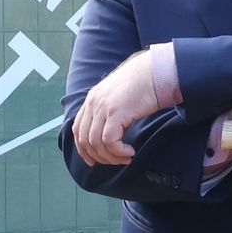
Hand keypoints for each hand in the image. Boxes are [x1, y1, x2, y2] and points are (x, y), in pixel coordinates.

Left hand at [69, 44, 172, 165]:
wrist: (154, 71)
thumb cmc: (142, 84)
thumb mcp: (118, 97)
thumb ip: (109, 111)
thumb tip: (110, 134)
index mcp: (92, 99)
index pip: (77, 129)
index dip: (83, 149)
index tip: (93, 161)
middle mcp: (93, 103)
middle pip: (85, 140)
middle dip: (99, 157)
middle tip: (115, 161)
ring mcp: (103, 107)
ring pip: (97, 143)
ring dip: (111, 156)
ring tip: (125, 158)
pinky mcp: (115, 112)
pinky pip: (109, 141)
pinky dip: (119, 151)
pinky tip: (130, 151)